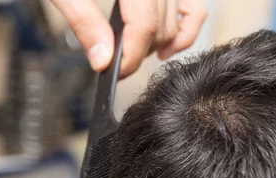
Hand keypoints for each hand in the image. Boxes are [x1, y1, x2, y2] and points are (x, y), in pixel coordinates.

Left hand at [51, 0, 207, 77]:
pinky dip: (184, 29)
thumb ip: (84, 21)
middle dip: (138, 50)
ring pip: (178, 19)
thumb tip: (102, 59)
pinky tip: (163, 47)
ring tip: (130, 52)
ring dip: (156, 44)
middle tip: (114, 62)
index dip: (131, 54)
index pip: (144, 22)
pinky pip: (191, 7)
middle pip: (161, 25)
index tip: (115, 73)